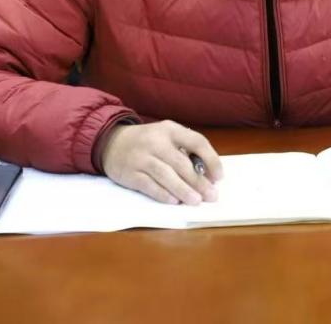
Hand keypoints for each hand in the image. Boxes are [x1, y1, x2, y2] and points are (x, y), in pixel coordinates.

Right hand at [99, 120, 223, 204]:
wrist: (111, 142)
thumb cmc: (147, 142)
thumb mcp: (166, 135)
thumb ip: (184, 150)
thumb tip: (207, 175)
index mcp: (170, 130)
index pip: (196, 141)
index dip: (211, 159)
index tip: (219, 176)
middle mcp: (156, 142)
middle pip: (182, 163)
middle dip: (199, 182)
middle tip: (211, 196)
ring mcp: (142, 158)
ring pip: (166, 175)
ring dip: (183, 190)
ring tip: (196, 201)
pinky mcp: (130, 173)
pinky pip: (149, 185)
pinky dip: (163, 194)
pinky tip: (174, 201)